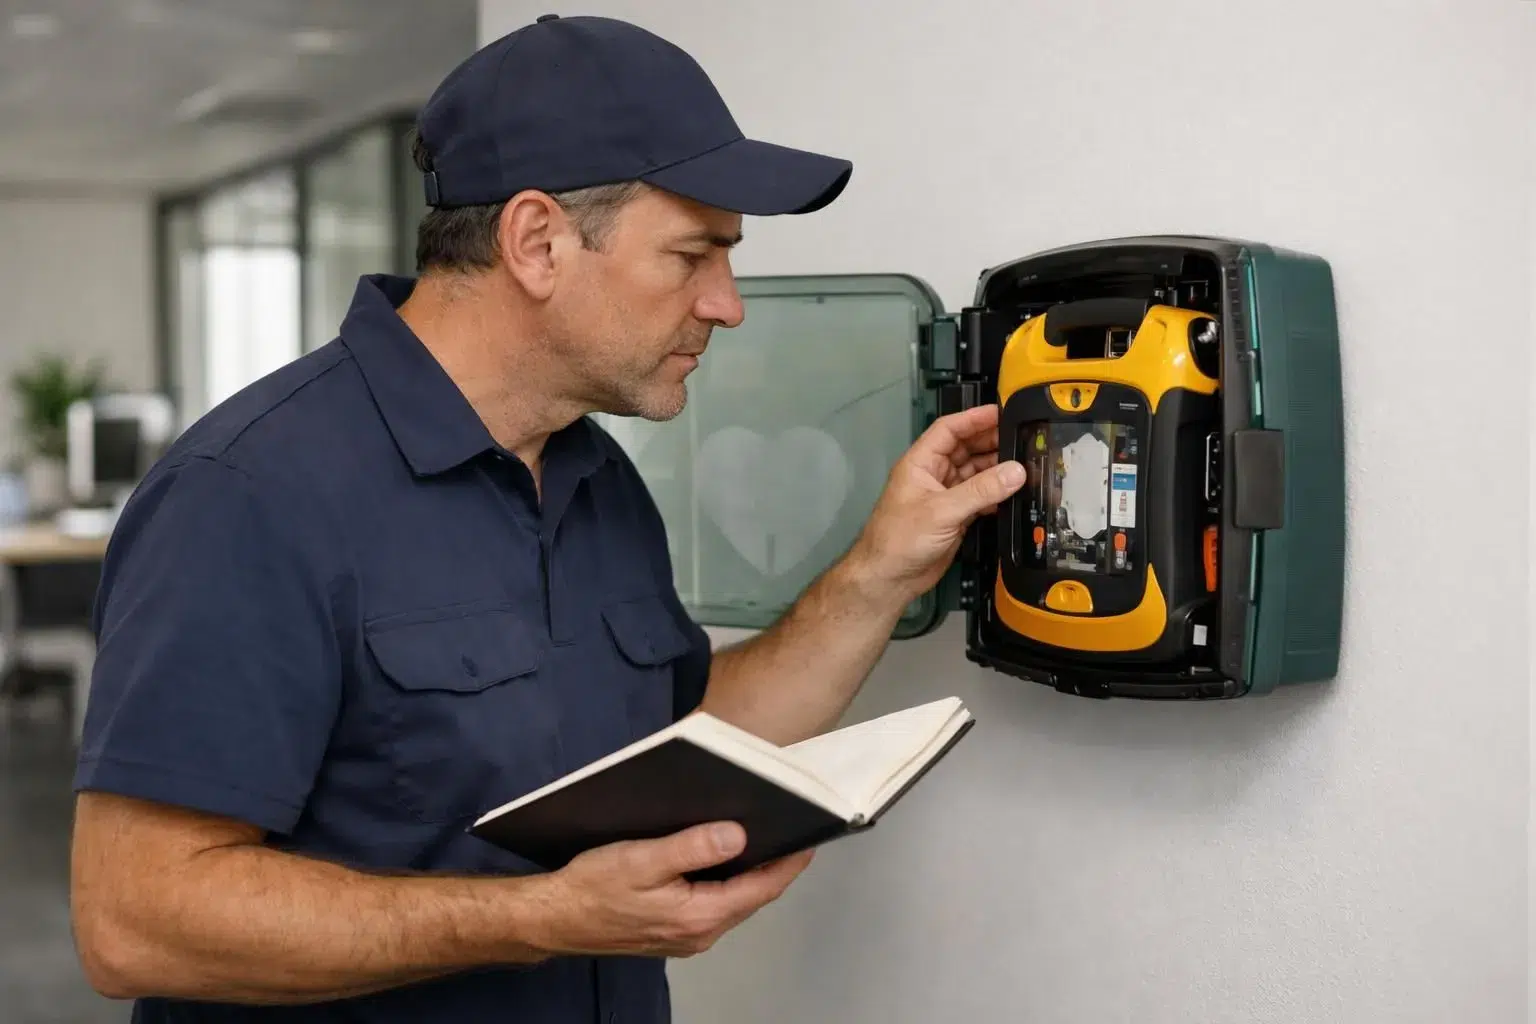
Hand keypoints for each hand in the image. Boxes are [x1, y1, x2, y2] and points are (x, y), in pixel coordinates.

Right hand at [530, 822, 812, 958]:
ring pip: (733, 901)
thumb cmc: (593, 888)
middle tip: (788, 828)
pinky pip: (713, 904)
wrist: (555, 918)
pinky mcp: (673, 932)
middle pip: (752, 896)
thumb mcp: (643, 859)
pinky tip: (720, 858)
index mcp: (700, 916)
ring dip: (748, 873)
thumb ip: (692, 847)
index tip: (810, 836)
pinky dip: (725, 882)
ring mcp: (687, 936)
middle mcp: (700, 933)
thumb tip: (738, 836)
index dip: (789, 862)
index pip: (762, 888)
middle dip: (773, 865)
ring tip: (760, 837)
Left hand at [850, 404, 1025, 602]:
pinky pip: (980, 498)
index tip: (1001, 411)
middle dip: (991, 442)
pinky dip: (996, 495)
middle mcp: (934, 475)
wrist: (890, 578)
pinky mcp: (955, 517)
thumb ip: (981, 491)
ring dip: (997, 470)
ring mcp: (945, 496)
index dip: (973, 418)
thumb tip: (1017, 471)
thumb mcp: (942, 510)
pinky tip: (1015, 493)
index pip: (949, 430)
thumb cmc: (902, 538)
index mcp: (921, 463)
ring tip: (1026, 463)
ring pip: (975, 474)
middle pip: (965, 449)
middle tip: (1023, 438)